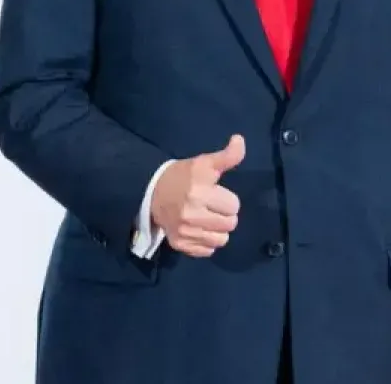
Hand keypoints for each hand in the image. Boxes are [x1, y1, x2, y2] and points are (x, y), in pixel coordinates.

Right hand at [148, 134, 243, 256]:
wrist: (150, 192)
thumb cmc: (181, 177)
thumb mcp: (203, 162)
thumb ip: (226, 156)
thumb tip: (240, 140)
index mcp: (199, 192)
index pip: (234, 205)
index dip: (226, 198)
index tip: (214, 193)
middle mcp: (192, 214)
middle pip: (230, 224)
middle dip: (224, 214)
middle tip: (211, 206)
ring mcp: (185, 232)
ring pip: (221, 240)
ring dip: (217, 230)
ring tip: (206, 219)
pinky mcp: (180, 244)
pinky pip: (207, 250)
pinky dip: (206, 242)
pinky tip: (198, 230)